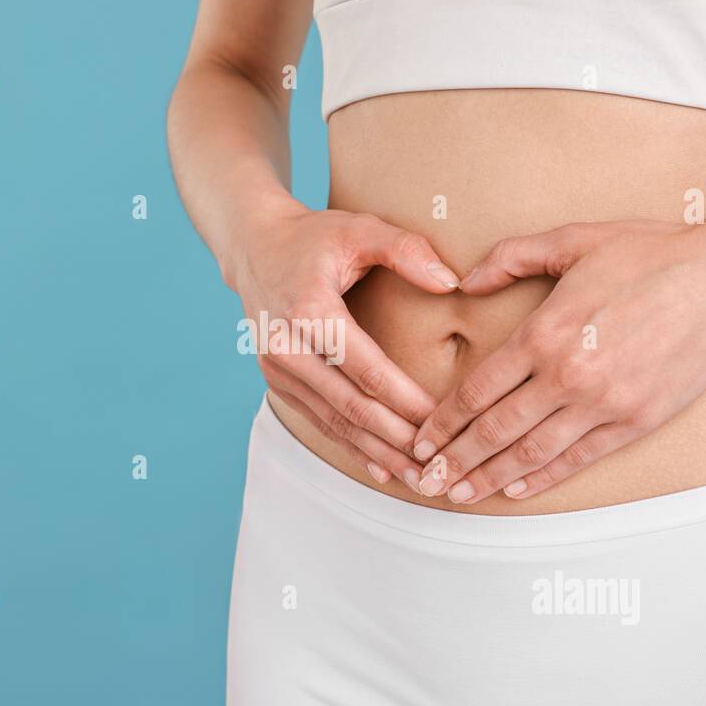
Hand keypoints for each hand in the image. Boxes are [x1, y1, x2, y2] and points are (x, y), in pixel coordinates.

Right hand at [231, 199, 462, 484]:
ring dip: (378, 451)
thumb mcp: (359, 228)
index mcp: (308, 310)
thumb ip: (406, 250)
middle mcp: (285, 346)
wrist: (254, 246)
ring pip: (334, 421)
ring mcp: (276, 368)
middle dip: (396, 439)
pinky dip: (352, 445)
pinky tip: (384, 467)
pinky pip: (319, 420)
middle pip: (349, 405)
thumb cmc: (313, 237)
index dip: (404, 399)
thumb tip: (451, 281)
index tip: (441, 421)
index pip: (364, 367)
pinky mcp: (276, 381)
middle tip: (437, 464)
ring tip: (419, 477)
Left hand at [411, 220, 705, 503]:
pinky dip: (544, 478)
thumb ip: (511, 258)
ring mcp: (603, 403)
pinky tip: (517, 490)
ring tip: (460, 495)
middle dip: (454, 460)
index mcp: (544, 333)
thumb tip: (465, 281)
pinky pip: (579, 458)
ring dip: (490, 478)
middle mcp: (567, 375)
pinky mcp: (636, 420)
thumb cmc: (650, 253)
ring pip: (531, 452)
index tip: (421, 438)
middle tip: (425, 480)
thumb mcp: (572, 240)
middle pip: (494, 430)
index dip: (443, 421)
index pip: (477, 390)